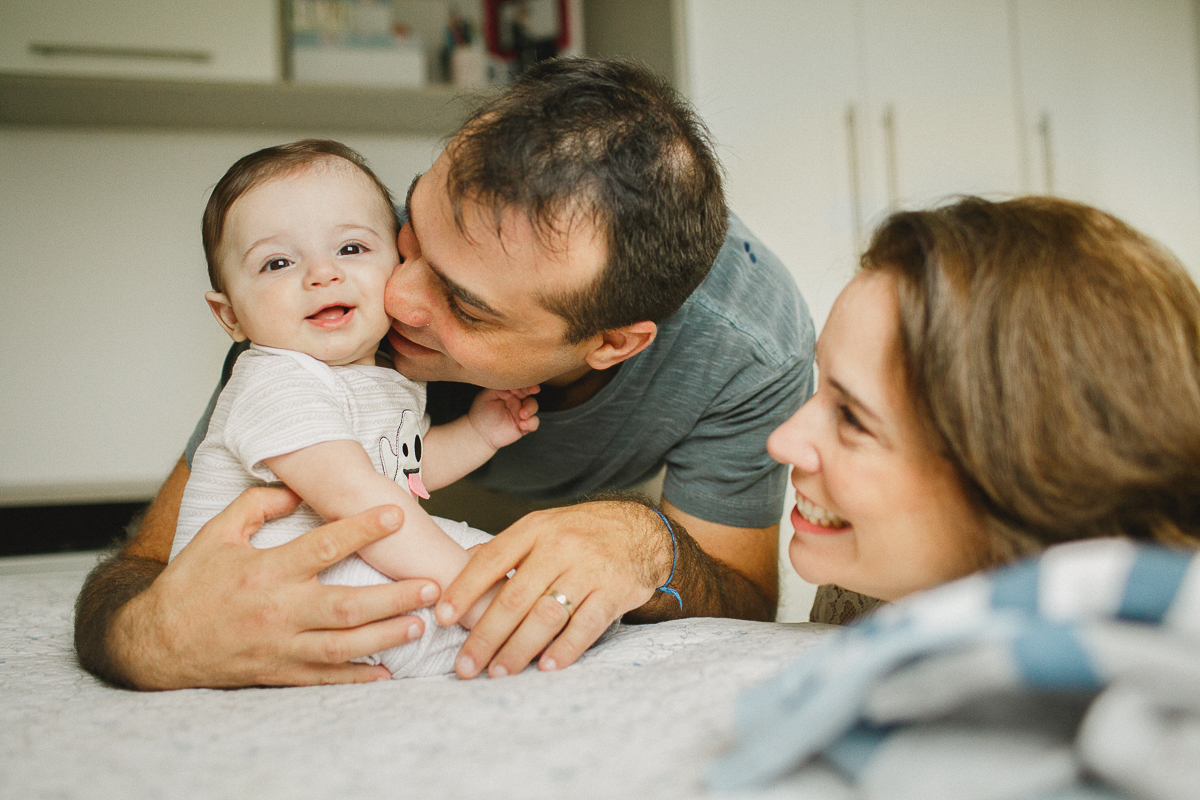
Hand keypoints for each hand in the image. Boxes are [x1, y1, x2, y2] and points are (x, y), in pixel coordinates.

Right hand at [112, 487, 440, 688]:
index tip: (395, 516)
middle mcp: (278, 610)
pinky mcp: (277, 672)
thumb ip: (257, 505)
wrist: (154, 643)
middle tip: (430, 586)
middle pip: (346, 605)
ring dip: (385, 636)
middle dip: (393, 597)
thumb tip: (297, 487)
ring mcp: (280, 645)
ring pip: (342, 645)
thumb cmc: (189, 584)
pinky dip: (356, 678)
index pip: (323, 546)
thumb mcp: (216, 533)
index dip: (361, 529)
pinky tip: (386, 673)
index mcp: (266, 570)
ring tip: (419, 625)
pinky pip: (323, 678)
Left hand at [435, 501, 672, 677]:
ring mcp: (590, 568)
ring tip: (499, 672)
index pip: (492, 559)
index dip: (465, 589)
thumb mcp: (543, 528)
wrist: (642, 530)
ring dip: (519, 649)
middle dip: (486, 635)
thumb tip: (457, 568)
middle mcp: (561, 546)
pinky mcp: (616, 590)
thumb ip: (505, 550)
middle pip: (515, 597)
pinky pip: (586, 624)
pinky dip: (565, 649)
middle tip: (466, 665)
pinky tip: (546, 667)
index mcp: (536, 529)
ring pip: (547, 615)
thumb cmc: (582, 533)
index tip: (442, 617)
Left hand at [468, 385, 539, 449]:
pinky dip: (531, 423)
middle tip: (534, 389)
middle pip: (530, 391)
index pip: (519, 383)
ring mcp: (521, 413)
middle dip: (533, 389)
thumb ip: (499, 388)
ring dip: (530, 408)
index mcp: (509, 391)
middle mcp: (517, 400)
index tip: (518, 387)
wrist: (479, 433)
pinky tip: (522, 425)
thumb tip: (512, 387)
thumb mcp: (487, 396)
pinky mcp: (524, 426)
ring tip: (522, 414)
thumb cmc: (481, 412)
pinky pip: (534, 423)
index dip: (522, 382)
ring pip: (533, 406)